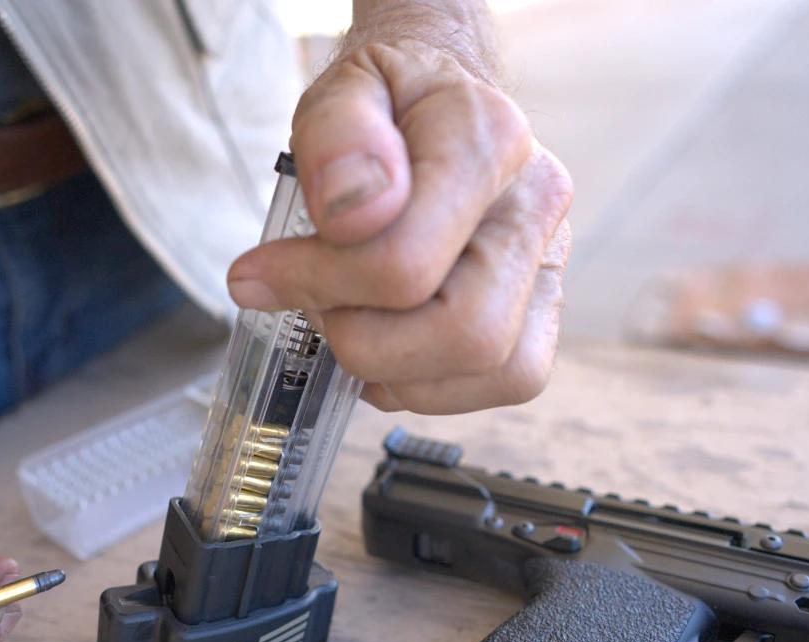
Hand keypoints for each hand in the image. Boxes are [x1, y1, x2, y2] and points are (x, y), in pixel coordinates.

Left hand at [227, 31, 572, 413]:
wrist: (431, 107)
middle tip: (315, 304)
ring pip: (493, 371)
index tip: (261, 271)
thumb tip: (354, 211)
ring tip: (349, 319)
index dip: (320, 283)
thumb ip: (338, 135)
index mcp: (489, 140)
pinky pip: (503, 382)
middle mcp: (535, 206)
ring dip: (397, 370)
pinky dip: (427, 384)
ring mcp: (547, 266)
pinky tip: (385, 344)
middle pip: (467, 333)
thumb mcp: (340, 91)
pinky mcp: (539, 314)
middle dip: (365, 341)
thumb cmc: (383, 107)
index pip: (406, 262)